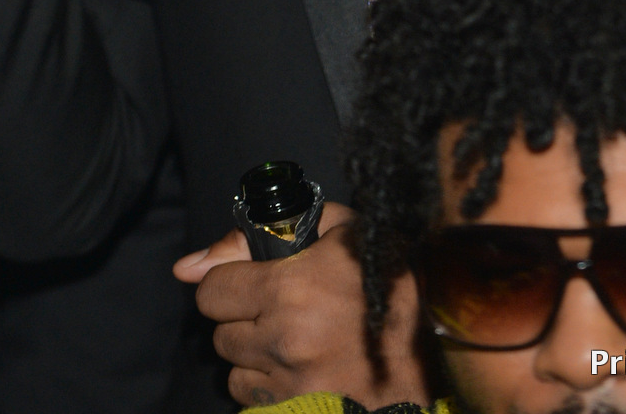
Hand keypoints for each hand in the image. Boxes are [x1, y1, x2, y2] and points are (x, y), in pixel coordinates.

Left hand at [175, 203, 426, 407]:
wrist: (439, 342)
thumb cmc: (390, 276)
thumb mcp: (338, 230)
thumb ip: (257, 234)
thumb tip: (185, 267)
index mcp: (290, 286)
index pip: (212, 291)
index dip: (228, 282)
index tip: (249, 281)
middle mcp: (284, 338)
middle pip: (220, 334)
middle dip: (243, 319)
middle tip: (280, 309)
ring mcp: (292, 383)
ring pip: (234, 372)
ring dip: (254, 356)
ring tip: (294, 340)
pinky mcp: (299, 411)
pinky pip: (254, 400)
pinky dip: (269, 386)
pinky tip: (302, 369)